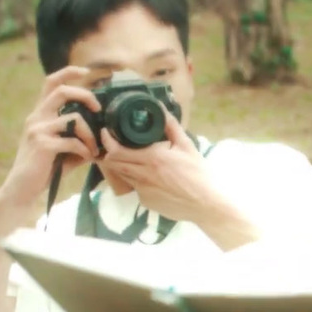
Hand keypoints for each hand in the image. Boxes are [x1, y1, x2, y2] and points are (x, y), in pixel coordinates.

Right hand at [0, 66, 102, 208]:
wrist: (22, 190)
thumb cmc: (45, 169)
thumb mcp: (61, 148)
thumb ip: (77, 136)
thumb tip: (101, 132)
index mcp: (39, 114)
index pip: (50, 83)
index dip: (68, 72)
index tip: (85, 71)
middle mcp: (36, 118)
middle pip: (63, 91)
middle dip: (86, 96)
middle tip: (98, 109)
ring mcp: (37, 130)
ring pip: (74, 119)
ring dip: (90, 135)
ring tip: (93, 149)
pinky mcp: (42, 144)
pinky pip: (73, 141)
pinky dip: (85, 150)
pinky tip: (87, 158)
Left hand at [96, 110, 230, 225]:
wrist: (205, 204)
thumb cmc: (198, 173)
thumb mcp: (186, 145)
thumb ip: (170, 126)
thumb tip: (160, 108)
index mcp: (152, 158)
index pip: (117, 151)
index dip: (107, 141)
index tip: (106, 132)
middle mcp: (142, 175)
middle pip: (113, 163)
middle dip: (109, 153)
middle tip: (114, 144)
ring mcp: (142, 191)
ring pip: (122, 175)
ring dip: (122, 165)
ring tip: (132, 158)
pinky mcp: (145, 202)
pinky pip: (135, 187)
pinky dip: (137, 179)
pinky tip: (150, 177)